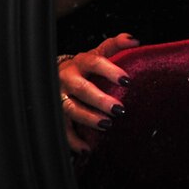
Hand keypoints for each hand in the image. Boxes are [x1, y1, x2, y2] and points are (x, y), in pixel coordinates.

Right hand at [59, 32, 136, 153]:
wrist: (53, 75)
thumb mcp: (96, 53)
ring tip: (107, 125)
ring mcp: (59, 97)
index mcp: (80, 63)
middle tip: (119, 109)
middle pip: (83, 89)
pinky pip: (62, 129)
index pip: (94, 62)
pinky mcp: (55, 113)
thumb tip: (135, 40)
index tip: (127, 80)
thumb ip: (115, 45)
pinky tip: (87, 148)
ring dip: (88, 118)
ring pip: (71, 109)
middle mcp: (67, 79)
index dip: (110, 70)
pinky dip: (73, 140)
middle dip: (100, 100)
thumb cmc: (83, 66)